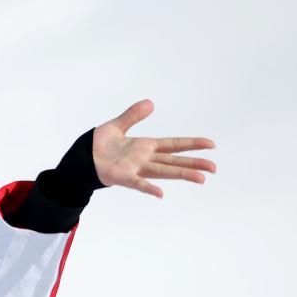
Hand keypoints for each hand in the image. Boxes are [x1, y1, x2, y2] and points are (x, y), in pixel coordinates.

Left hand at [92, 99, 215, 197]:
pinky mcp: (123, 177)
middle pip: (174, 161)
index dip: (192, 144)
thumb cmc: (99, 146)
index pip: (174, 144)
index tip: (211, 145)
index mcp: (146, 146)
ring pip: (163, 172)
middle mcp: (145, 159)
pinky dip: (149, 188)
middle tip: (214, 168)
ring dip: (181, 174)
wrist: (81, 159)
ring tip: (200, 178)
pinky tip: (161, 193)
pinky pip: (138, 183)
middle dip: (194, 163)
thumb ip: (133, 115)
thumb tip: (150, 103)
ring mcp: (136, 169)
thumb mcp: (117, 126)